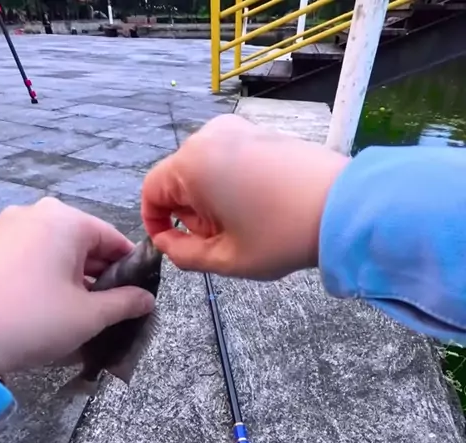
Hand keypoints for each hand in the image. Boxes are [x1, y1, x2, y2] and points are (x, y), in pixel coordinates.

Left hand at [0, 198, 154, 374]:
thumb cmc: (35, 320)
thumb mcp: (88, 316)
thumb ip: (124, 303)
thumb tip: (147, 299)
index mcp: (66, 221)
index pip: (113, 238)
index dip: (131, 266)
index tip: (139, 291)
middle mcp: (35, 213)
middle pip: (83, 241)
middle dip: (100, 272)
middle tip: (110, 306)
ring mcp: (7, 226)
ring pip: (55, 248)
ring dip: (72, 275)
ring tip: (78, 309)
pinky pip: (30, 253)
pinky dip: (45, 273)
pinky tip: (48, 302)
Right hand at [141, 114, 347, 279]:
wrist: (343, 207)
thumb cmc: (283, 235)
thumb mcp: (226, 259)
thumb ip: (183, 255)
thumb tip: (166, 244)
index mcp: (192, 165)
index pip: (151, 191)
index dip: (156, 223)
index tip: (173, 246)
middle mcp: (209, 137)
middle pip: (178, 180)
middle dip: (190, 214)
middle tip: (222, 241)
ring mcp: (237, 130)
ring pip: (203, 171)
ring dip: (211, 202)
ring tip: (244, 227)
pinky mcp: (259, 132)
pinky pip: (228, 160)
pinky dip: (232, 186)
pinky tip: (259, 208)